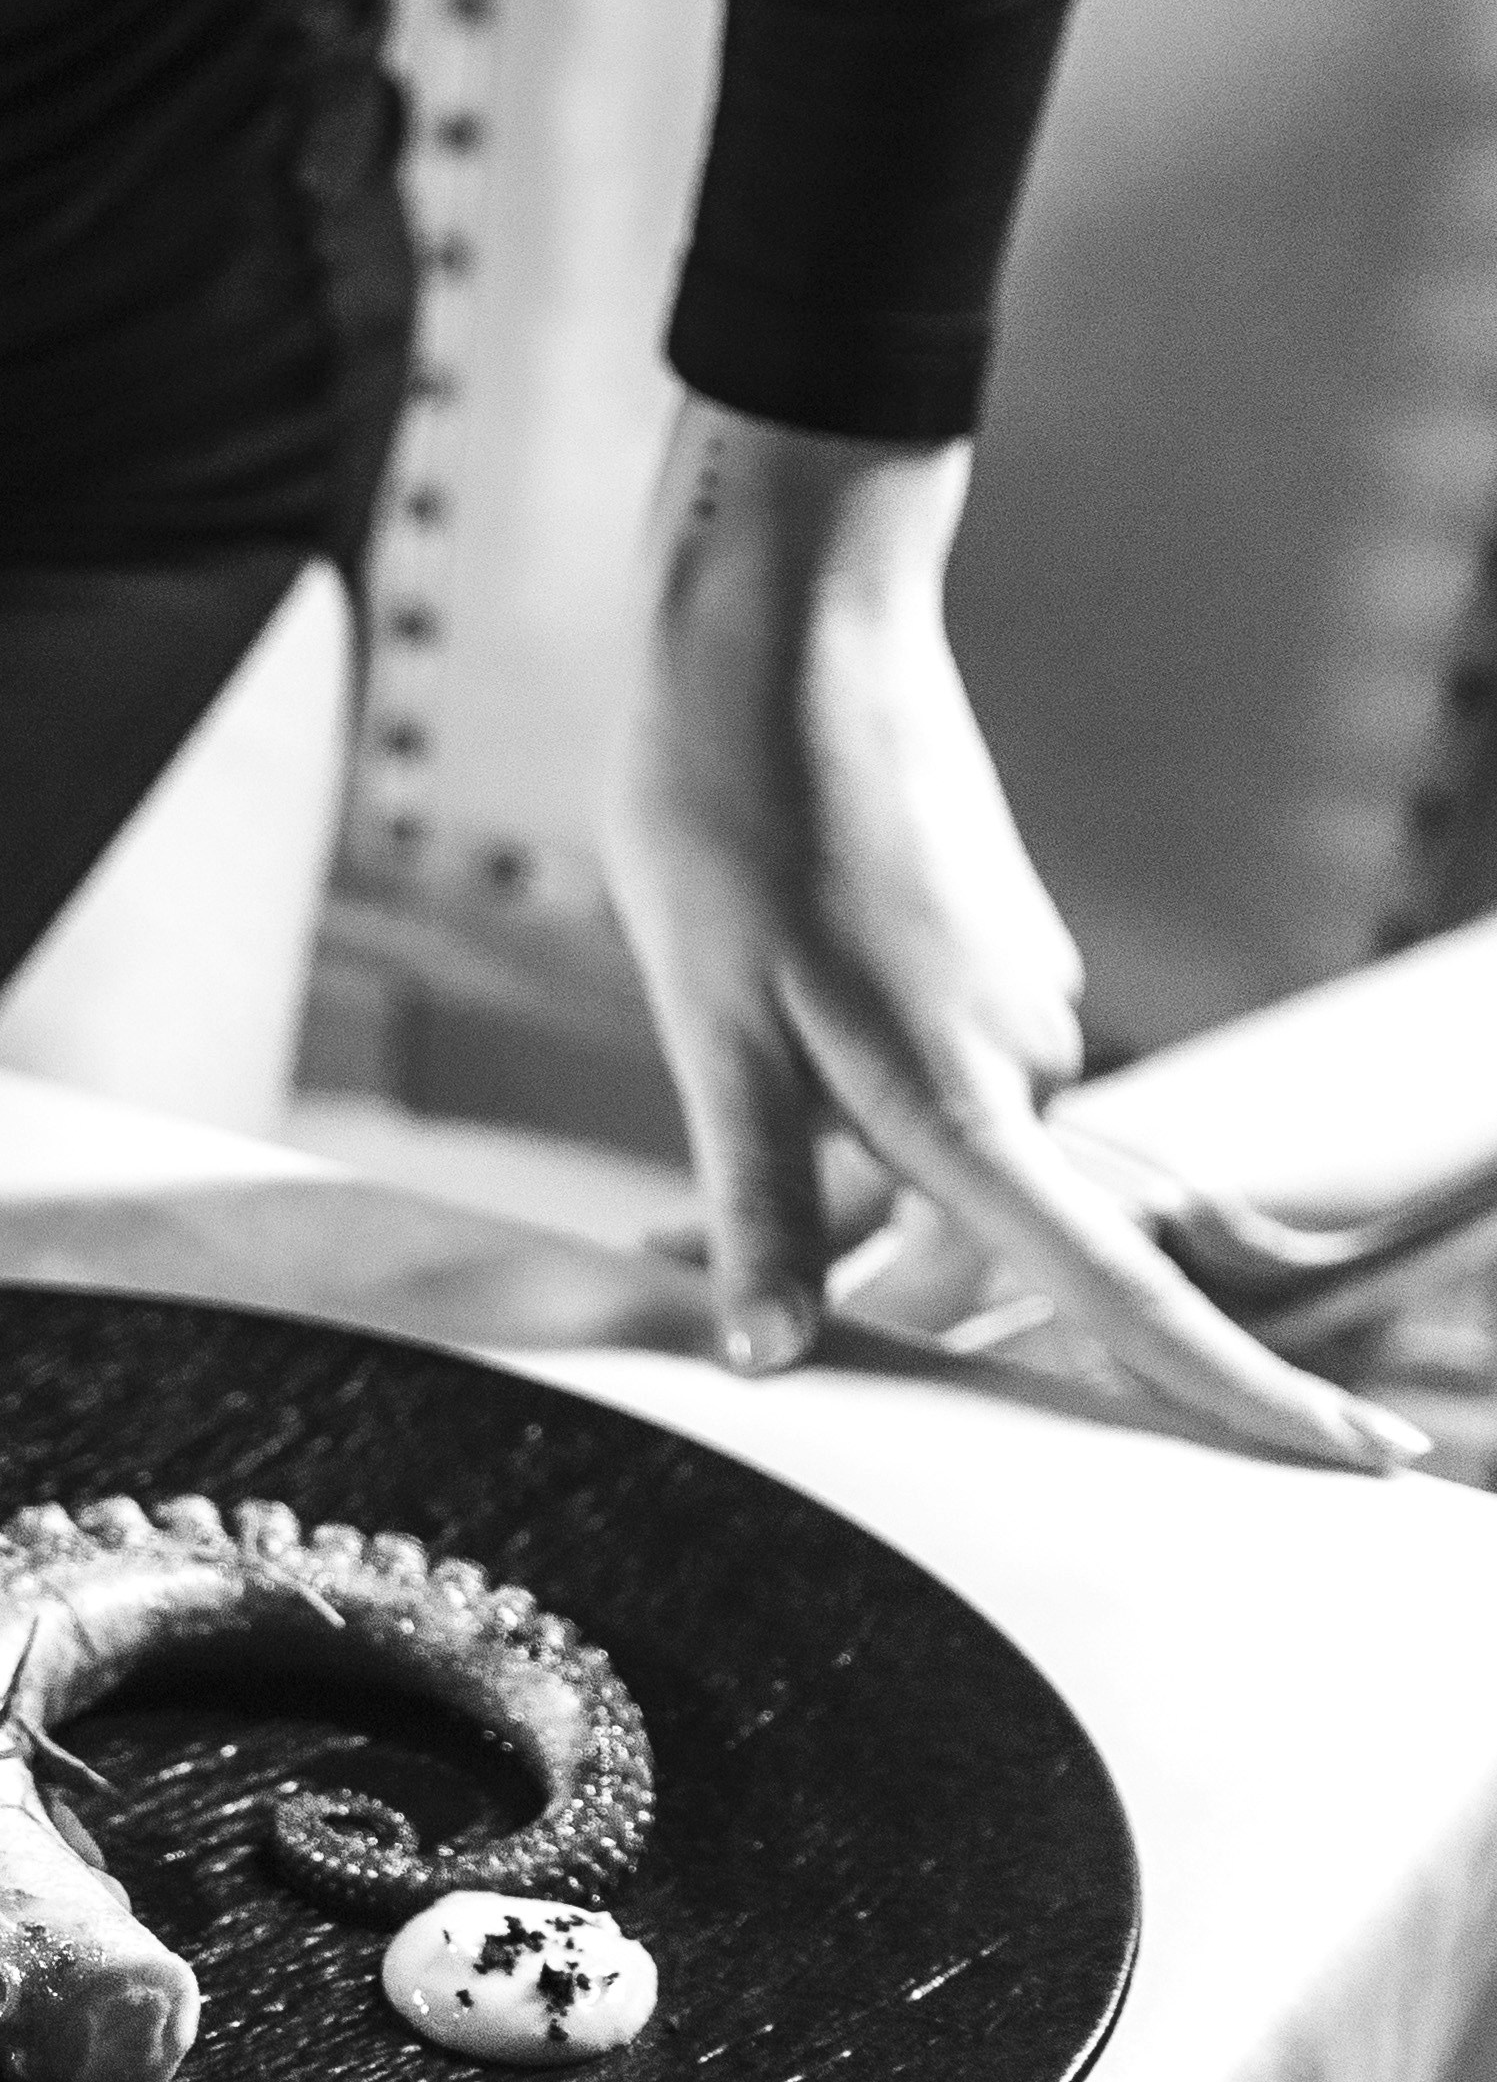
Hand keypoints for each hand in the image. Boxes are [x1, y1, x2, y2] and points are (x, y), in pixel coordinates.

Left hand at [607, 404, 1420, 1467]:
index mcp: (968, 1105)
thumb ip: (758, 1197)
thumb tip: (774, 1356)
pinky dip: (857, 1035)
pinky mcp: (1002, 937)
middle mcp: (1030, 1062)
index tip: (1370, 1462)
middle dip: (875, 1212)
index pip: (1126, 1298)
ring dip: (844, 1100)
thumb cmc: (729, 813)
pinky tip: (767, 941)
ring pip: (944, 1118)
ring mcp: (1027, 992)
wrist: (791, 619)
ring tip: (720, 969)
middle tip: (740, 1024)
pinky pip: (933, 1040)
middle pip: (985, 1209)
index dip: (1244, 1395)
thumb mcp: (710, 1021)